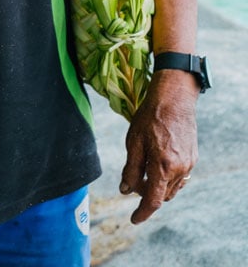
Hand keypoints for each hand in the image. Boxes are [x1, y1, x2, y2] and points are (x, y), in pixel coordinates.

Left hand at [120, 70, 198, 223]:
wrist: (174, 98)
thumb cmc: (150, 116)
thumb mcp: (134, 141)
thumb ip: (131, 168)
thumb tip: (125, 190)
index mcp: (163, 166)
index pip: (152, 200)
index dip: (142, 213)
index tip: (133, 219)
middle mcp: (179, 169)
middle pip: (161, 195)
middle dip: (145, 194)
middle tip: (132, 181)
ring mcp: (189, 164)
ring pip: (171, 188)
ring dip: (157, 187)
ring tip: (143, 171)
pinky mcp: (193, 157)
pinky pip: (179, 178)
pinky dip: (167, 178)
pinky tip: (157, 166)